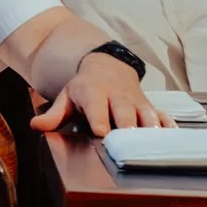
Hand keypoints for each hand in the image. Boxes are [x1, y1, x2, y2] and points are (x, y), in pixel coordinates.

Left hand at [30, 54, 164, 136]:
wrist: (107, 67)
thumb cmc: (85, 88)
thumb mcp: (67, 97)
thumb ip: (54, 114)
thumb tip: (35, 125)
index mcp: (93, 92)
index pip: (96, 106)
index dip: (99, 119)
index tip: (102, 132)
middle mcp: (117, 95)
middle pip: (124, 110)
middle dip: (127, 123)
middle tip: (130, 138)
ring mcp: (135, 100)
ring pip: (145, 112)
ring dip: (150, 125)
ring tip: (154, 139)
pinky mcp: (149, 105)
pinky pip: (161, 114)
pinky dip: (167, 123)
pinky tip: (171, 135)